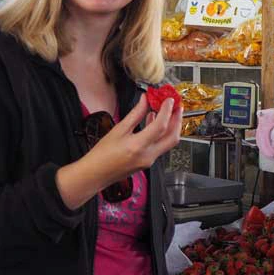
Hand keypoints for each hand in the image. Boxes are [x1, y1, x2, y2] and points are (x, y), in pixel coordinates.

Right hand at [55, 97, 181, 209]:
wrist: (95, 174)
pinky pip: (160, 146)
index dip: (167, 111)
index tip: (169, 100)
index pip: (160, 126)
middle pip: (172, 137)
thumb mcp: (118, 130)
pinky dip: (162, 133)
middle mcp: (147, 155)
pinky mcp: (148, 162)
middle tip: (178, 106)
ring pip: (168, 142)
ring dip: (171, 126)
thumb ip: (135, 114)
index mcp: (138, 146)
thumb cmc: (102, 155)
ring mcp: (149, 160)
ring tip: (169, 111)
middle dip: (178, 120)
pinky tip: (155, 122)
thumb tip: (145, 101)